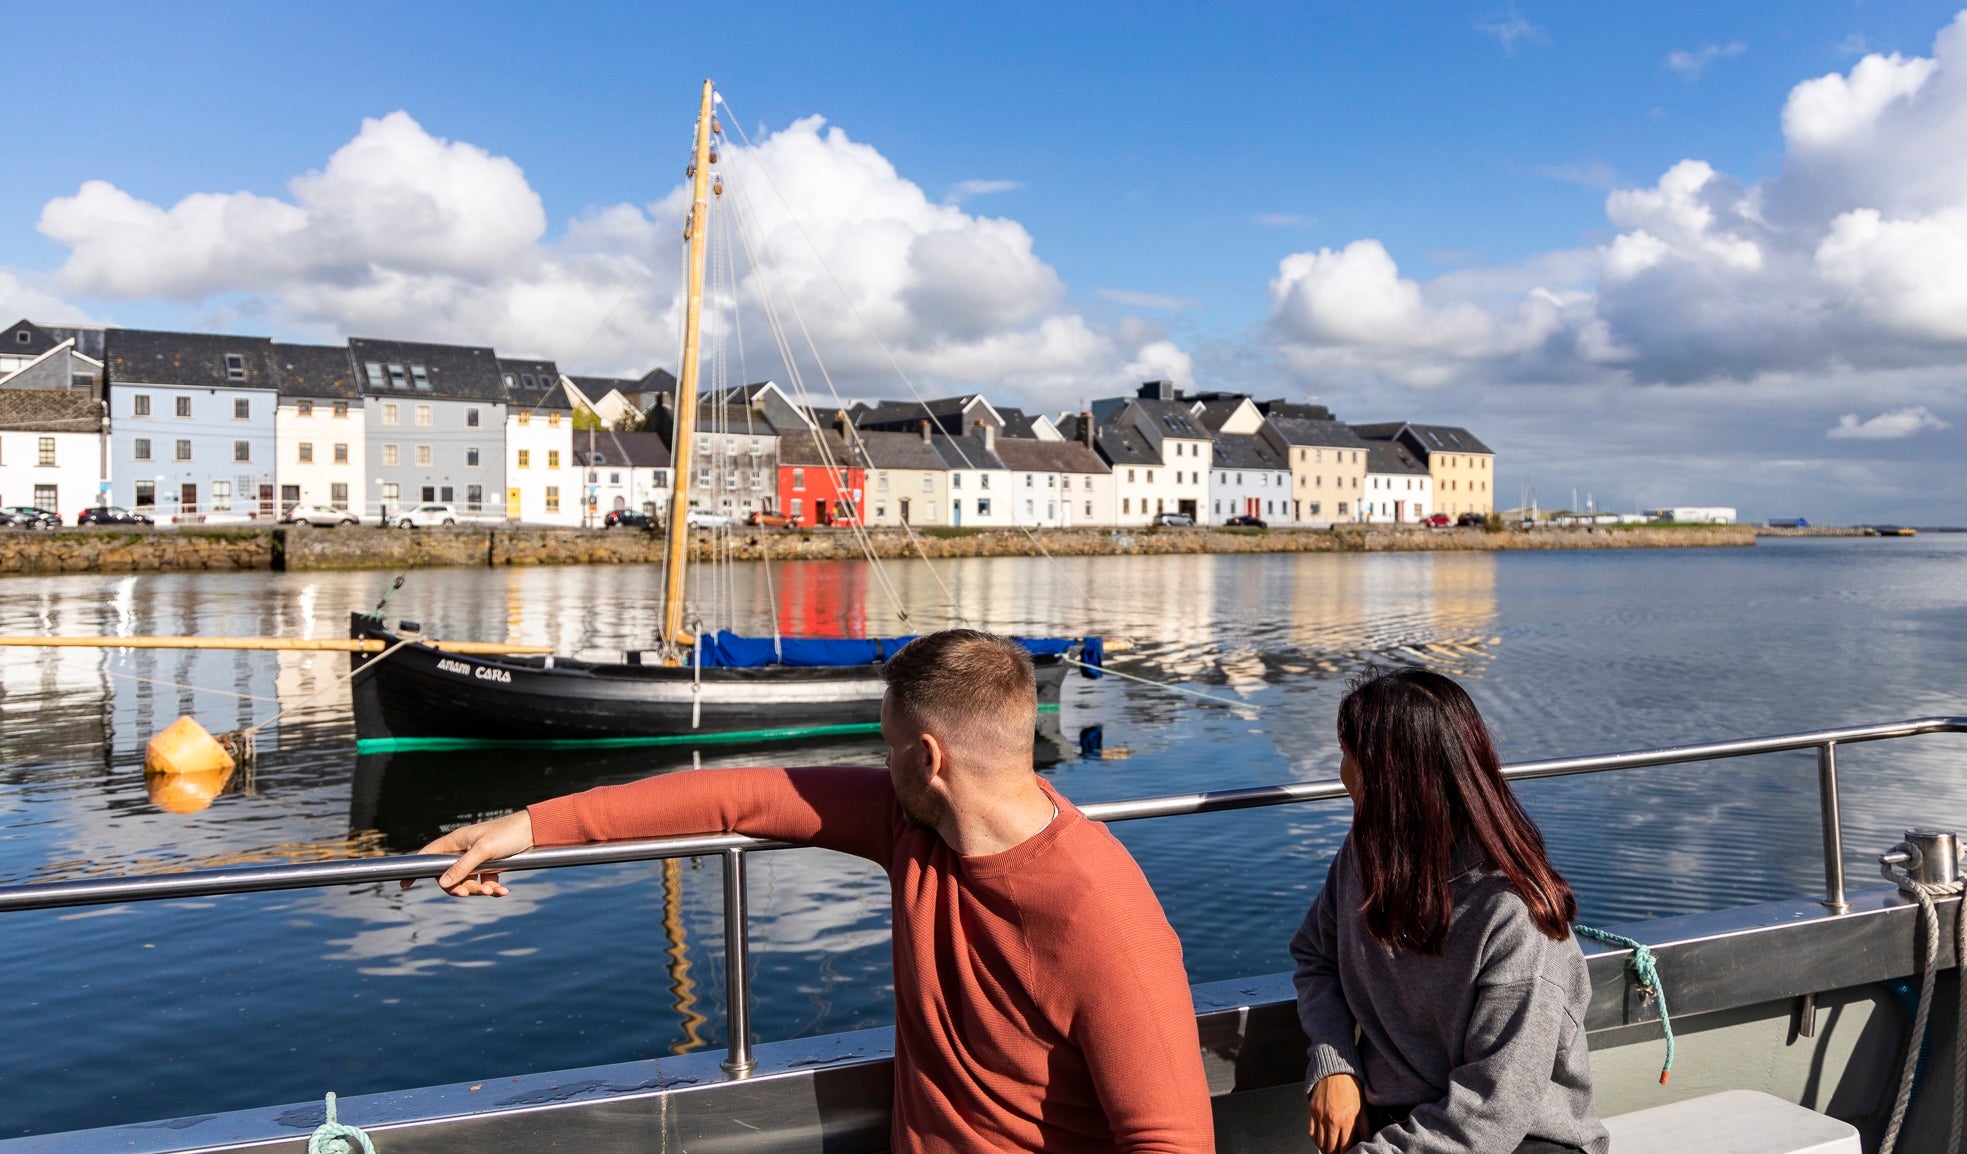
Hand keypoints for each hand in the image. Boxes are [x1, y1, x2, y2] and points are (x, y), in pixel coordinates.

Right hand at [401, 810, 534, 896]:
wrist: (534, 832)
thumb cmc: (506, 834)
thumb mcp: (483, 850)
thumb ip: (462, 866)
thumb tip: (442, 883)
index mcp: (455, 842)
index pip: (428, 857)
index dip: (416, 870)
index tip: (404, 884)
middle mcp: (462, 851)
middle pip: (450, 877)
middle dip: (461, 887)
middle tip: (472, 893)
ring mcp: (476, 860)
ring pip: (468, 883)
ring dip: (479, 890)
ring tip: (494, 890)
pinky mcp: (490, 866)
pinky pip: (484, 883)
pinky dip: (492, 889)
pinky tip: (503, 891)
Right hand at [1308, 1073, 1365, 1153]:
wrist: (1335, 1069)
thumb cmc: (1350, 1085)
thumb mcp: (1362, 1108)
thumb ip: (1365, 1127)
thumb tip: (1368, 1140)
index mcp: (1346, 1121)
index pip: (1344, 1149)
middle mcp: (1332, 1121)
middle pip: (1331, 1149)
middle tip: (1339, 1153)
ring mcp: (1320, 1117)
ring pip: (1320, 1143)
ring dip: (1326, 1149)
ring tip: (1331, 1150)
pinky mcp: (1312, 1111)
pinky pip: (1311, 1132)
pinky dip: (1315, 1140)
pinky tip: (1321, 1141)